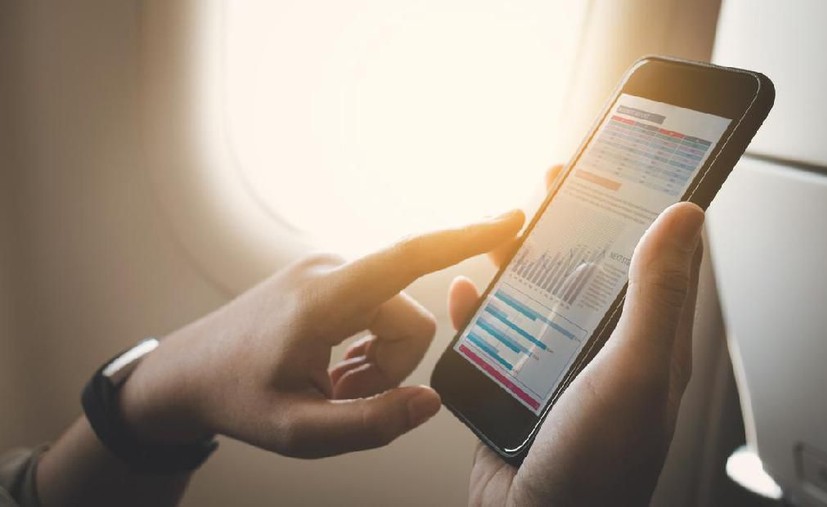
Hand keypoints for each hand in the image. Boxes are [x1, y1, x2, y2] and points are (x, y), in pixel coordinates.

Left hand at [117, 211, 524, 457]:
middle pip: (408, 318)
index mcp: (322, 299)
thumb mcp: (298, 432)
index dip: (465, 238)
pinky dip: (365, 346)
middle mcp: (329, 271)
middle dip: (390, 367)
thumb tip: (428, 402)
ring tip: (330, 383)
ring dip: (376, 360)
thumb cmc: (234, 397)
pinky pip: (376, 310)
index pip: (407, 258)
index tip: (511, 220)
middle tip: (343, 394)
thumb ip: (370, 425)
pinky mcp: (327, 278)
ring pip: (395, 317)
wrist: (184, 372)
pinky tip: (329, 367)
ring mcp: (327, 271)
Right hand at [450, 167, 703, 504]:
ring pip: (536, 295)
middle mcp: (601, 349)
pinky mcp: (513, 384)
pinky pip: (493, 335)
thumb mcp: (635, 371)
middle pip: (586, 269)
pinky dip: (478, 309)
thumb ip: (657, 294)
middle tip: (554, 182)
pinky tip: (469, 292)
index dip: (638, 207)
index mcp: (644, 342)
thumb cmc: (598, 467)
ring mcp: (555, 366)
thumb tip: (684, 218)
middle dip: (569, 221)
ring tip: (503, 230)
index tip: (622, 164)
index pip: (650, 259)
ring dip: (519, 260)